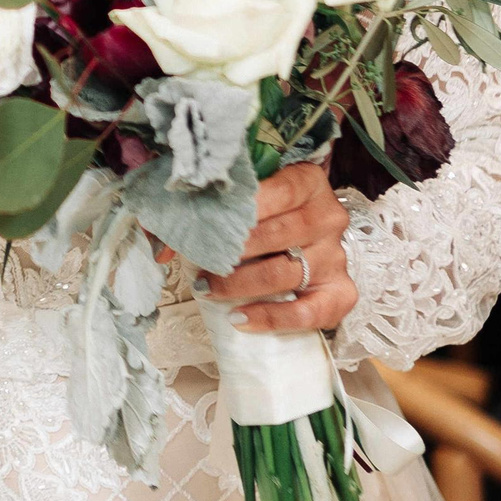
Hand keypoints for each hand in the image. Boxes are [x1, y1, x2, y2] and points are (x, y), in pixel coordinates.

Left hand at [196, 163, 356, 333]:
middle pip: (278, 235)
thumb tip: (160, 248)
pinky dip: (272, 318)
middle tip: (200, 261)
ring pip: (284, 274)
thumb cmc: (265, 208)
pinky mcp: (340, 292)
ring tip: (208, 289)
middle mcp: (328, 218)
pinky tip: (241, 318)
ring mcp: (335, 256)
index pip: (279, 191)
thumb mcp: (241, 193)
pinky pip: (309, 312)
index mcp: (309, 182)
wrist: (305, 230)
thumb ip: (202, 206)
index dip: (242, 208)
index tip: (209, 222)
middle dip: (232, 251)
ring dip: (240, 285)